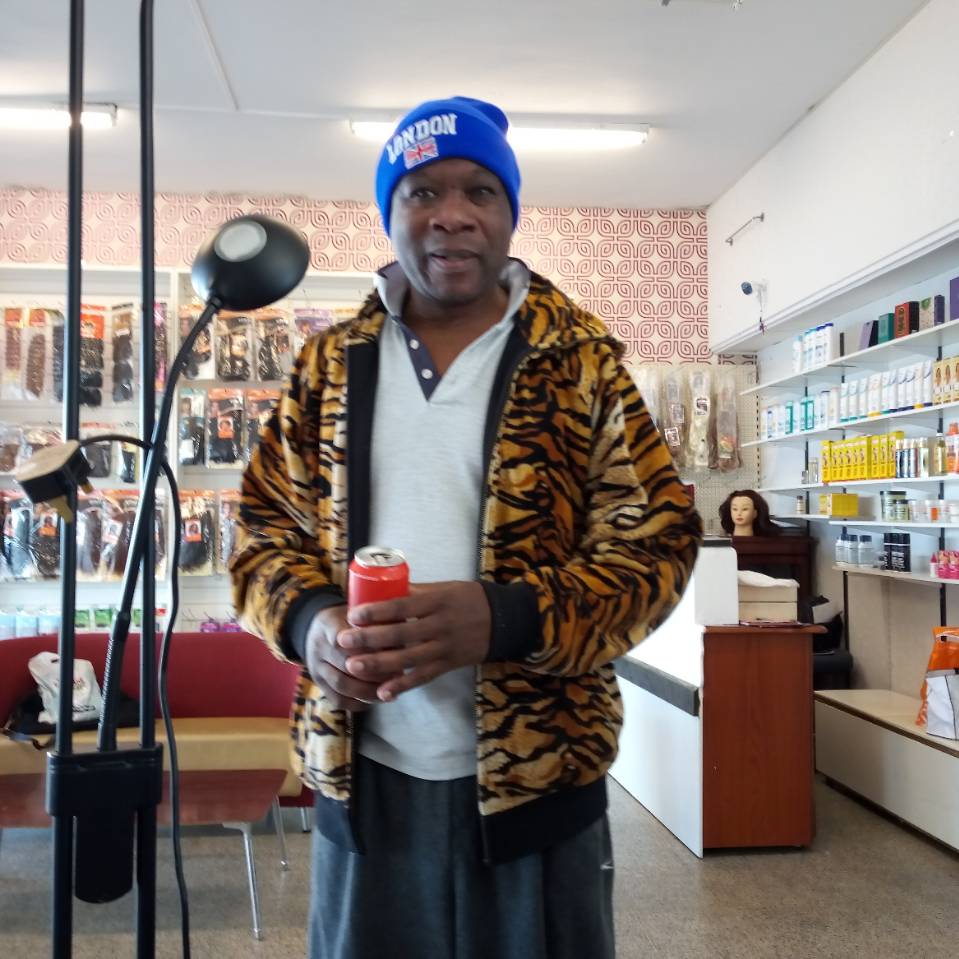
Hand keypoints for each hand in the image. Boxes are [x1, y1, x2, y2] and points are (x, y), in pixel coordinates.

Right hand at [304, 604, 400, 710]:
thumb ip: (378, 620)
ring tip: (391, 689)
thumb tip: (404, 630)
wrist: (317, 630)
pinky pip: (338, 700)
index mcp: (328, 624)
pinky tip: (378, 698)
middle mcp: (318, 647)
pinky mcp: (319, 685)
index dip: (367, 647)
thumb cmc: (348, 620)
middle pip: (345, 664)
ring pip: (342, 685)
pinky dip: (359, 702)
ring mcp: (316, 668)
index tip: (392, 650)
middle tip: (398, 674)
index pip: (344, 637)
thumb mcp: (360, 612)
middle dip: (374, 672)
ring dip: (369, 690)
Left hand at [338, 581, 491, 701]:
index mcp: (437, 601)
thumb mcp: (443, 588)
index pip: (401, 606)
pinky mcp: (448, 665)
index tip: (353, 615)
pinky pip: (423, 677)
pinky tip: (383, 692)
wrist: (502, 620)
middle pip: (400, 634)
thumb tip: (381, 594)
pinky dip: (403, 686)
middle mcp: (440, 625)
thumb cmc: (468, 599)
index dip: (376, 612)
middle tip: (343, 641)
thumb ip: (415, 593)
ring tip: (354, 666)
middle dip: (369, 639)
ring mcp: (444, 647)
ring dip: (379, 664)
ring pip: (408, 659)